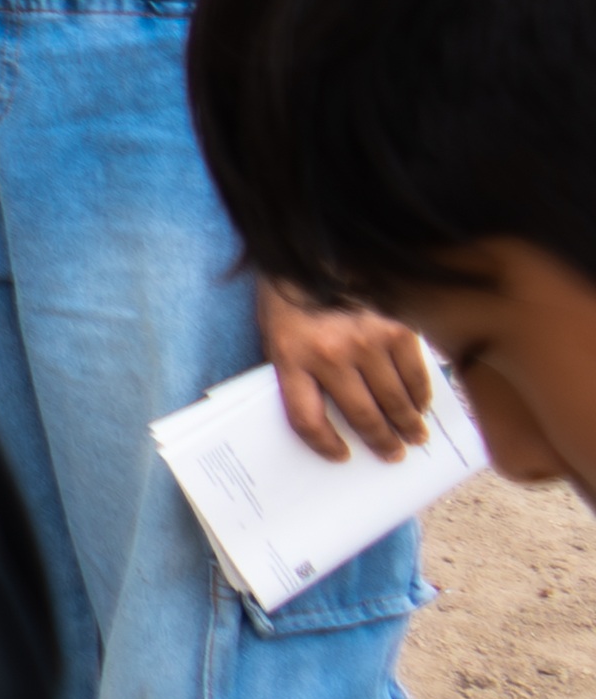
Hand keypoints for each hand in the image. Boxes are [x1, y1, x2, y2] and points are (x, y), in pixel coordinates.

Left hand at [265, 280, 443, 462]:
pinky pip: (415, 374)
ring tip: (414, 437)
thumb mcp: (278, 330)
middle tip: (392, 454)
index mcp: (291, 355)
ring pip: (395, 401)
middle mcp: (331, 353)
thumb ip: (299, 368)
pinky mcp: (397, 327)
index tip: (340, 456)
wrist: (316, 242)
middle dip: (380, 441)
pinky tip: (420, 404)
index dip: (324, 444)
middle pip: (362, 416)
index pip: (307, 419)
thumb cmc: (292, 291)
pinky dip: (420, 395)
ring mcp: (368, 341)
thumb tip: (330, 414)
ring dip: (407, 425)